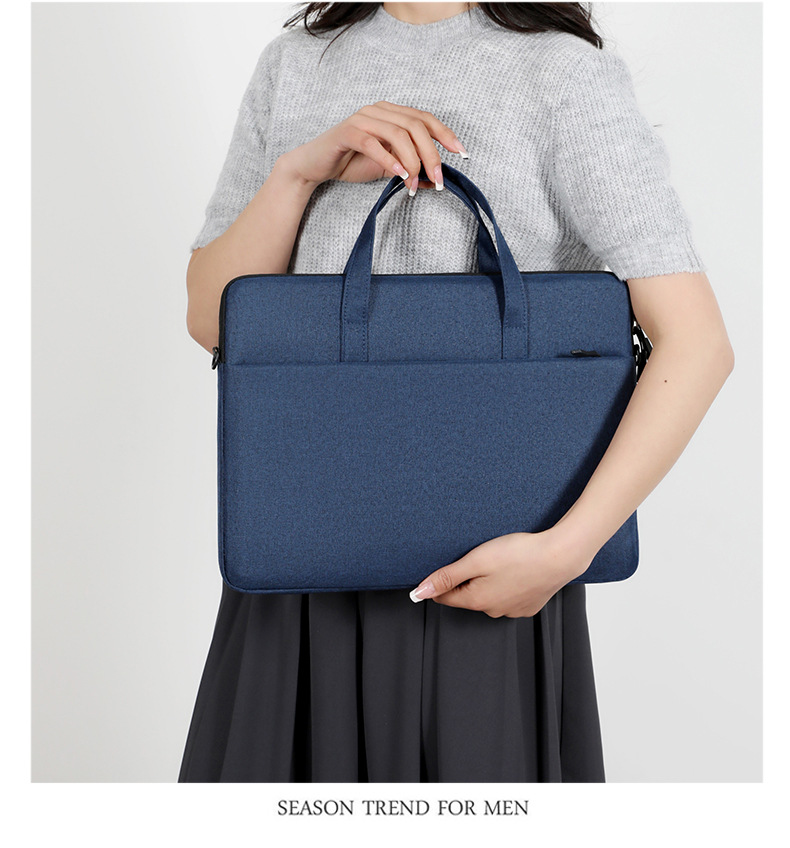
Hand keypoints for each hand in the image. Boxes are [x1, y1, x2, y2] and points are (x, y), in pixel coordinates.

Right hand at [278, 100, 467, 192]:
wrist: (316, 166)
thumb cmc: (351, 163)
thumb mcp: (388, 168)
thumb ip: (410, 170)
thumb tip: (433, 182)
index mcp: (391, 113)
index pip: (425, 119)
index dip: (446, 134)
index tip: (462, 153)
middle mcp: (379, 110)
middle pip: (416, 126)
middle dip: (431, 154)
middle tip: (438, 180)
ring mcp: (362, 118)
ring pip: (398, 133)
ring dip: (412, 161)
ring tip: (414, 184)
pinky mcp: (347, 132)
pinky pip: (373, 143)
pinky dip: (390, 160)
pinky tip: (400, 175)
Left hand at [408, 530, 593, 618]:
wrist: (560, 556)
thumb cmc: (519, 554)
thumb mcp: (476, 560)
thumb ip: (447, 576)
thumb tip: (420, 592)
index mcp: (477, 600)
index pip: (445, 597)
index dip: (439, 582)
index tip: (440, 568)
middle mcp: (493, 611)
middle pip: (467, 596)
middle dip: (465, 579)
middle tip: (475, 557)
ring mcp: (513, 611)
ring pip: (489, 597)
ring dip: (487, 582)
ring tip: (498, 560)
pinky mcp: (529, 606)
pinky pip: (508, 597)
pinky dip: (507, 585)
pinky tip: (514, 570)